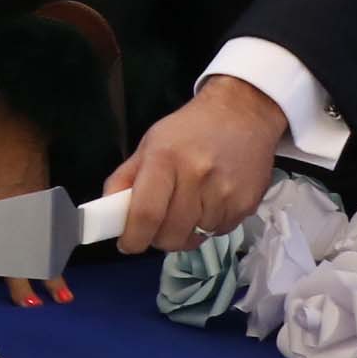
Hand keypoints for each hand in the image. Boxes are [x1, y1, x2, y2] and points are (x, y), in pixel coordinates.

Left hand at [0, 100, 62, 306]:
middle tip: (25, 305)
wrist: (14, 125)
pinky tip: (68, 265)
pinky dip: (60, 252)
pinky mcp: (45, 201)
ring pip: (35, 247)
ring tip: (53, 299)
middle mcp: (1, 212)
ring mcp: (26, 208)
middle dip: (16, 283)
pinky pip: (52, 232)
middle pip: (9, 254)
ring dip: (45, 275)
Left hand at [107, 75, 286, 251]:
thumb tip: (109, 213)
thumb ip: (124, 179)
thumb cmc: (189, 129)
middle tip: (156, 227)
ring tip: (186, 208)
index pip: (146, 214)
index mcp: (165, 159)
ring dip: (185, 232)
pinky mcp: (247, 203)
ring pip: (195, 237)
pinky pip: (219, 232)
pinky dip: (209, 226)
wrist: (243, 113)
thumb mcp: (149, 145)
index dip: (133, 238)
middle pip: (171, 234)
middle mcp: (197, 177)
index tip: (128, 244)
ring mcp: (225, 192)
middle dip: (157, 239)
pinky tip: (209, 203)